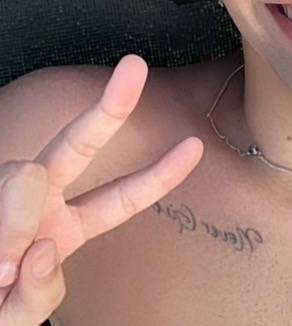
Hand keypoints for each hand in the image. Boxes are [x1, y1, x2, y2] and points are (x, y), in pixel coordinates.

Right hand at [0, 54, 203, 324]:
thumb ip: (40, 293)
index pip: (121, 197)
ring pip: (28, 176)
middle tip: (135, 66)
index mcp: (68, 226)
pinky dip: (0, 239)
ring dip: (18, 222)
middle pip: (79, 144)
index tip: (195, 146)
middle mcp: (41, 203)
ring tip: (1, 270)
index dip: (160, 174)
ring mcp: (6, 195)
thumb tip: (43, 249)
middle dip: (110, 107)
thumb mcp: (24, 313)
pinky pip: (0, 203)